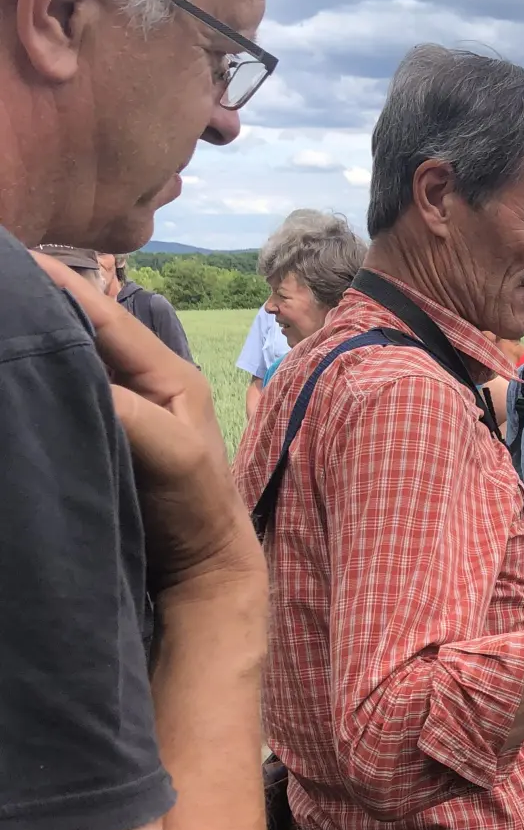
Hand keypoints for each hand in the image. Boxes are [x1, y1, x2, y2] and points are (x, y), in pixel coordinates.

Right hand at [32, 252, 259, 590]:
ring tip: (2, 317)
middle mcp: (140, 383)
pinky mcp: (98, 438)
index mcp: (166, 374)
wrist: (197, 570)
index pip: (105, 316)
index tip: (14, 258)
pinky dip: (37, 381)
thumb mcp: (172, 453)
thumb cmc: (195, 508)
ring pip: (69, 362)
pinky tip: (11, 373)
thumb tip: (71, 371)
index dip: (61, 285)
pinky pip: (62, 397)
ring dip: (34, 341)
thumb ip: (127, 409)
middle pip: (81, 331)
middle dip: (40, 306)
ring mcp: (118, 411)